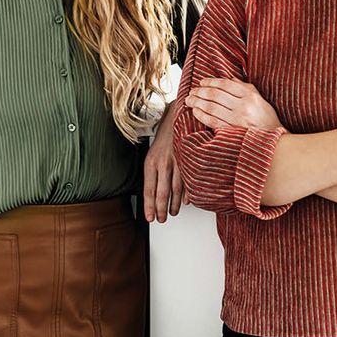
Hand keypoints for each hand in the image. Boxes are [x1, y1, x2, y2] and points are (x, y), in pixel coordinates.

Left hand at [144, 100, 185, 222]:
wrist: (178, 117)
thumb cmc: (165, 136)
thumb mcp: (152, 152)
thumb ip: (153, 171)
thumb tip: (154, 190)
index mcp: (150, 162)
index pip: (148, 190)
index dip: (149, 206)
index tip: (150, 217)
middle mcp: (162, 164)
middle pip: (161, 193)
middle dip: (161, 209)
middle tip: (161, 219)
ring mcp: (176, 162)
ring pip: (175, 190)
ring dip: (173, 205)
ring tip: (172, 213)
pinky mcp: (188, 160)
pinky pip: (187, 181)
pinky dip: (186, 194)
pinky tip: (185, 201)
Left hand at [185, 78, 282, 130]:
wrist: (274, 141)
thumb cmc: (267, 119)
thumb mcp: (259, 99)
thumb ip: (244, 87)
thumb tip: (229, 79)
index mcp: (249, 96)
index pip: (225, 84)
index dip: (210, 81)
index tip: (202, 82)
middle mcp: (243, 106)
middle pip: (215, 95)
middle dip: (200, 92)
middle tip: (192, 91)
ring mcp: (237, 120)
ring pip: (212, 108)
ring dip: (198, 103)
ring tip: (190, 100)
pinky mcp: (232, 132)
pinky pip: (213, 122)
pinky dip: (202, 116)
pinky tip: (196, 112)